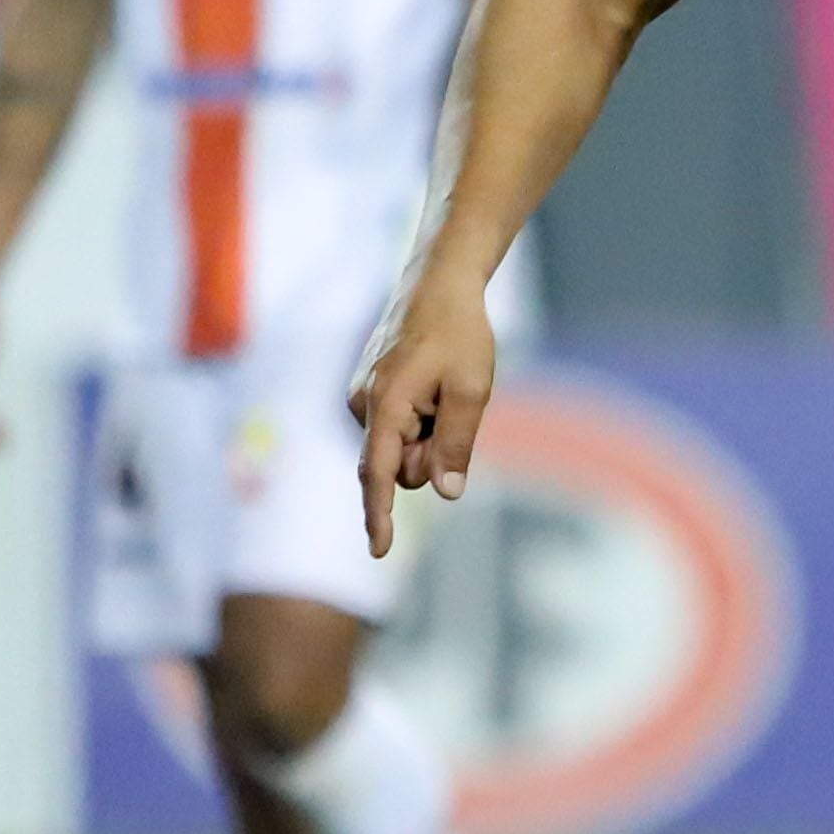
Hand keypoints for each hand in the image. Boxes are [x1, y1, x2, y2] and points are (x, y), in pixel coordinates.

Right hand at [348, 273, 500, 561]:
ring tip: (443, 387)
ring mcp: (363, 398)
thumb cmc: (459, 333)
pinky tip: (433, 383)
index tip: (380, 551)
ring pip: (401, 447)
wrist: (437, 283)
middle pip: (400, 467)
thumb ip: (455, 444)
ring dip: (428, 433)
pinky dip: (421, 418)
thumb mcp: (470, 389)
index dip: (381, 515)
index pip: (379, 474)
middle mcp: (363, 405)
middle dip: (429, 455)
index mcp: (385, 405)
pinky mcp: (370, 392)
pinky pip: (399, 427)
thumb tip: (446, 493)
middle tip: (454, 407)